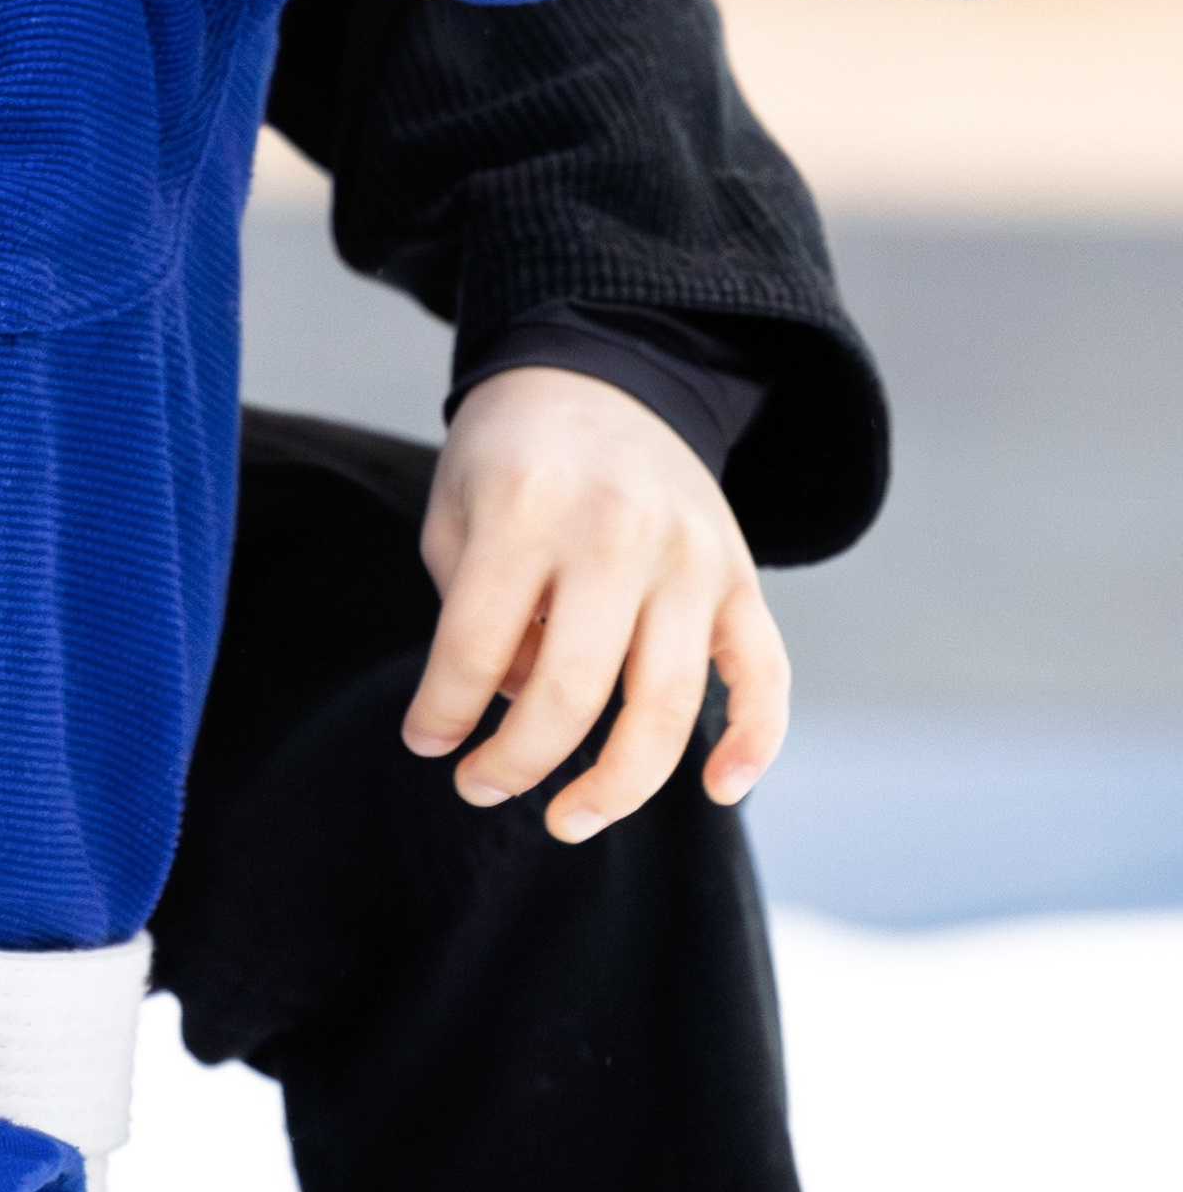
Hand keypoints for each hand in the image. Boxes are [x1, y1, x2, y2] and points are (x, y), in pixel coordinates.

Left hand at [405, 367, 787, 841]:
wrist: (602, 373)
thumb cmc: (510, 455)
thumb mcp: (457, 510)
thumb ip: (470, 613)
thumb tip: (513, 712)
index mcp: (528, 508)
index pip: (474, 649)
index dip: (440, 716)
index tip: (425, 743)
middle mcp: (617, 533)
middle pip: (573, 695)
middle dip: (515, 765)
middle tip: (478, 786)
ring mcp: (691, 557)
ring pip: (666, 708)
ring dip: (614, 787)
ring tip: (566, 819)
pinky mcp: (741, 576)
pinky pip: (766, 675)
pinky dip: (754, 743)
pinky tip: (718, 788)